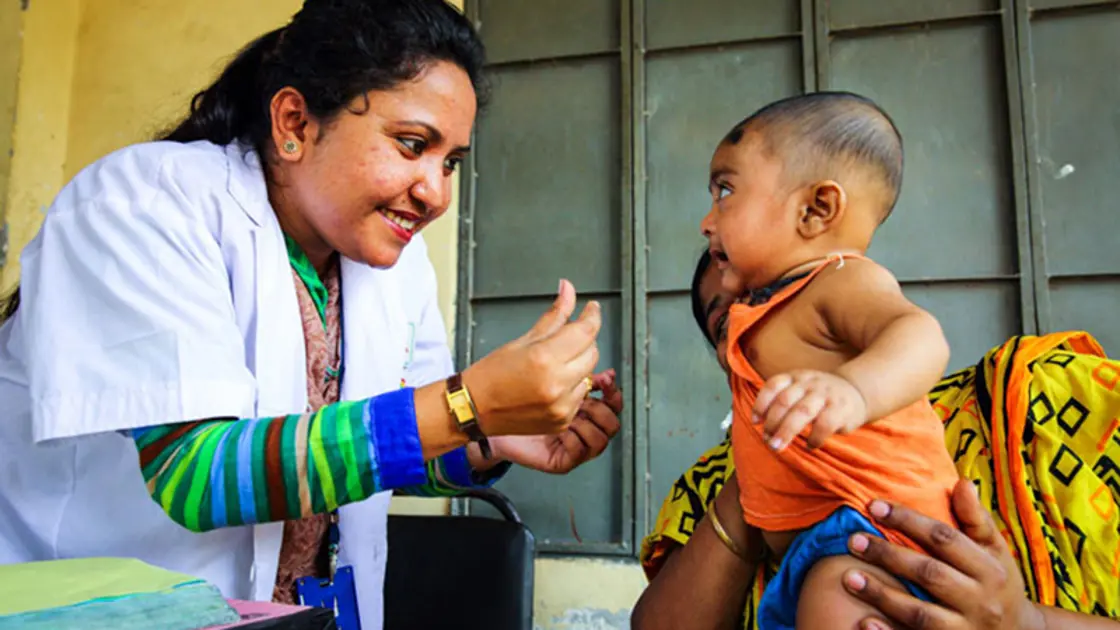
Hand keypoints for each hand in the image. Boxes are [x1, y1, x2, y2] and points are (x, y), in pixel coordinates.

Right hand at [463, 279, 600, 436]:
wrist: (473, 409)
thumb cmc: (490, 375)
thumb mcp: (522, 340)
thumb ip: (554, 316)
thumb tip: (568, 291)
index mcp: (544, 359)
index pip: (585, 332)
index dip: (592, 317)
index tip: (592, 310)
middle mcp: (556, 384)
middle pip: (592, 352)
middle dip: (583, 341)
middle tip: (566, 338)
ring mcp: (561, 406)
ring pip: (589, 375)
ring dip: (578, 365)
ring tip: (553, 365)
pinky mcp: (562, 421)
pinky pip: (580, 396)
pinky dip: (572, 386)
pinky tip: (552, 384)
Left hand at [489, 369, 621, 473]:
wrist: (491, 419)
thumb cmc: (518, 400)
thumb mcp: (550, 379)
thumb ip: (575, 373)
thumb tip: (602, 368)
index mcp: (583, 410)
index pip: (612, 404)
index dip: (613, 393)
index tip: (607, 379)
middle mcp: (582, 430)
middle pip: (612, 424)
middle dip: (601, 408)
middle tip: (583, 399)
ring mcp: (574, 448)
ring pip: (601, 440)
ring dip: (587, 424)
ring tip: (571, 415)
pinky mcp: (562, 461)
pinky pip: (579, 452)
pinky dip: (572, 439)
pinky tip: (561, 430)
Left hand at [753, 370, 868, 450]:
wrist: (856, 391)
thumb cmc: (818, 396)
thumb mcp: (799, 388)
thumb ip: (781, 401)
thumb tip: (762, 429)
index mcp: (795, 377)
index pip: (773, 385)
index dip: (760, 403)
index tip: (755, 421)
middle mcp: (808, 383)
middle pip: (784, 401)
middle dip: (772, 423)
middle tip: (767, 441)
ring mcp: (825, 394)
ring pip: (802, 411)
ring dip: (786, 431)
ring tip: (777, 447)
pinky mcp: (841, 409)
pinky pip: (824, 424)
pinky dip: (814, 438)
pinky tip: (810, 445)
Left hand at [841, 479, 1044, 629]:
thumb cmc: (998, 582)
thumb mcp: (996, 550)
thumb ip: (975, 518)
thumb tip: (961, 482)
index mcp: (989, 569)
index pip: (944, 539)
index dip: (908, 520)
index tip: (873, 506)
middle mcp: (980, 601)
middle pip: (929, 574)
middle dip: (889, 555)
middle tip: (852, 540)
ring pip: (919, 613)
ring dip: (881, 595)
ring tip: (848, 577)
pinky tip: (864, 623)